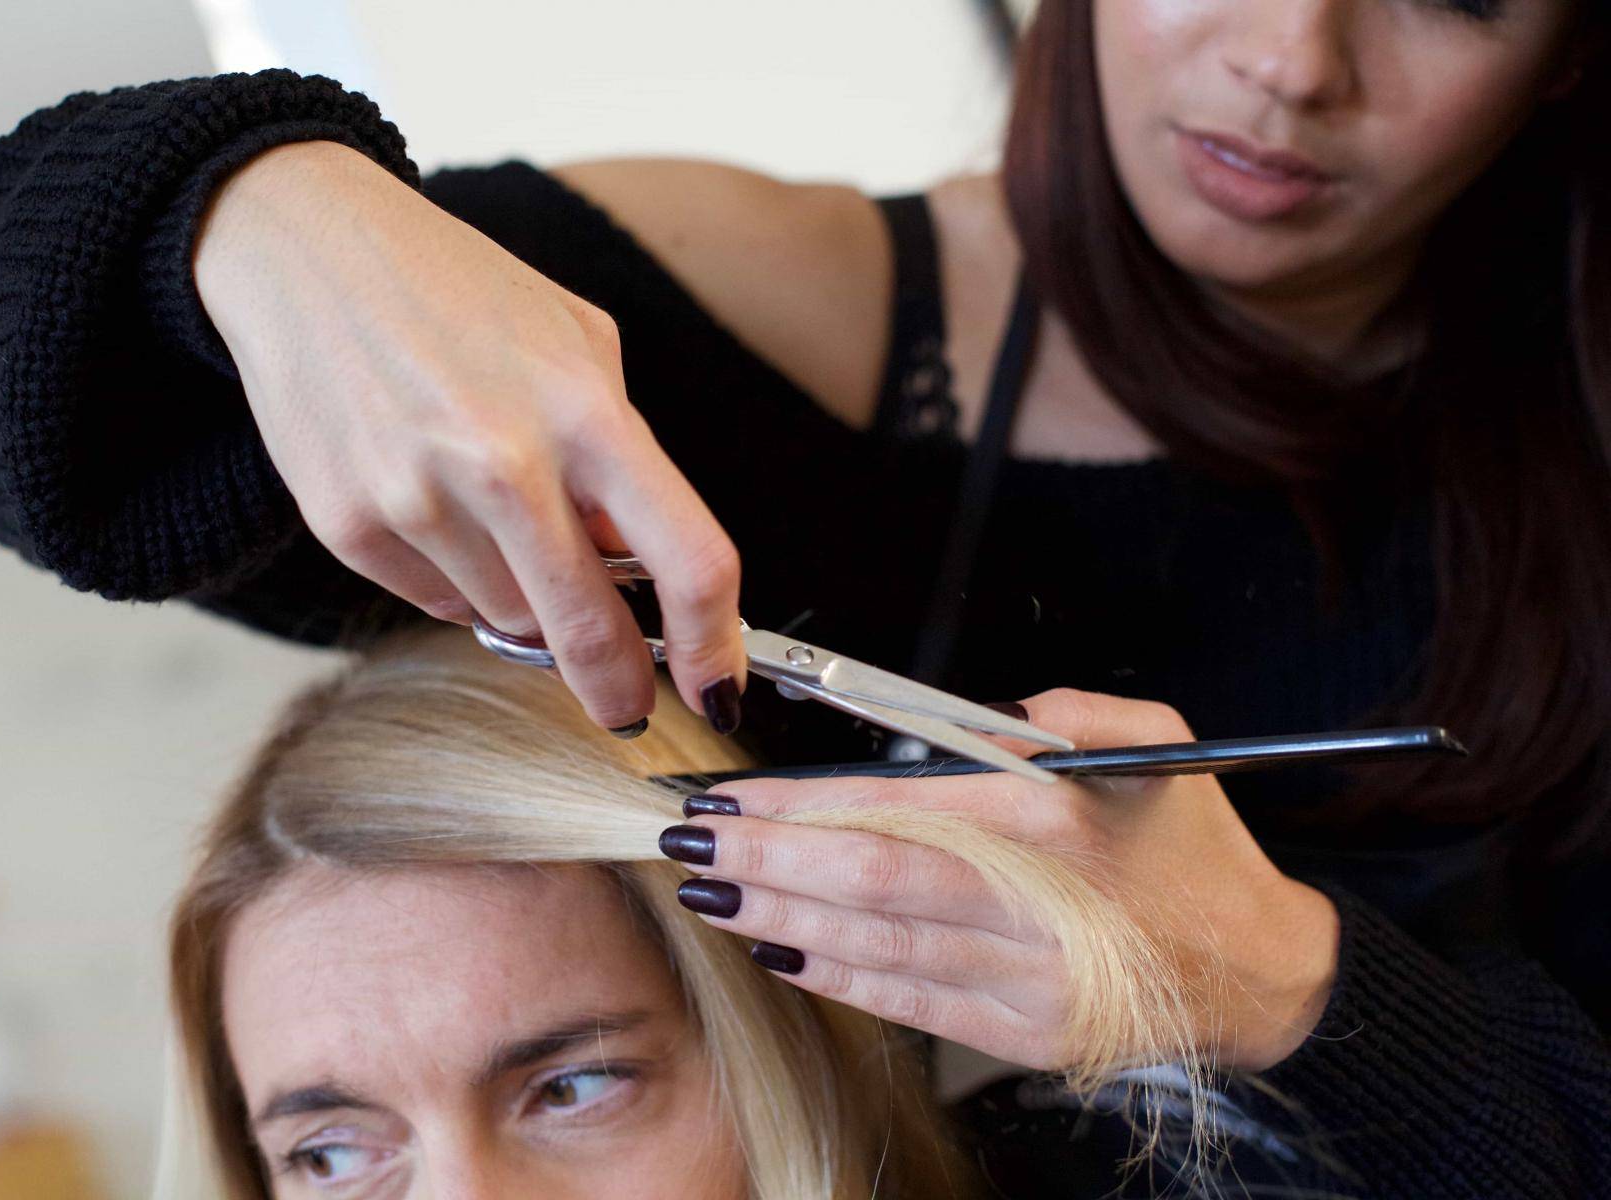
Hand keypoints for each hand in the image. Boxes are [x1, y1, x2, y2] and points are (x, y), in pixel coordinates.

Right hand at [194, 141, 746, 731]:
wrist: (306, 251)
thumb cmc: (458, 292)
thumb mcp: (575, 344)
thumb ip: (622, 457)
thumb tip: (637, 570)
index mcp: (586, 412)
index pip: (689, 561)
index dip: (716, 645)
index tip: (718, 688)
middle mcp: (504, 463)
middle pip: (591, 631)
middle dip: (617, 686)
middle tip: (624, 704)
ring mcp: (418, 501)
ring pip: (509, 622)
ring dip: (524, 599)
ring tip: (493, 512)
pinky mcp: (349, 528)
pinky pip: (437, 603)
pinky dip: (455, 579)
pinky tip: (433, 502)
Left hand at [661, 688, 1339, 1071]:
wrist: (1259, 974)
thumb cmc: (1195, 848)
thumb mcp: (1157, 744)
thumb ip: (1067, 712)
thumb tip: (975, 718)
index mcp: (1054, 819)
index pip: (896, 810)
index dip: (800, 807)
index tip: (732, 798)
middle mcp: (1033, 901)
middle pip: (866, 883)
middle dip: (764, 862)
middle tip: (689, 845)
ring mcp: (1026, 980)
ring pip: (874, 948)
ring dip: (780, 919)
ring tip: (712, 893)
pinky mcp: (1023, 1035)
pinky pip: (907, 1003)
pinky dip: (835, 978)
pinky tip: (780, 949)